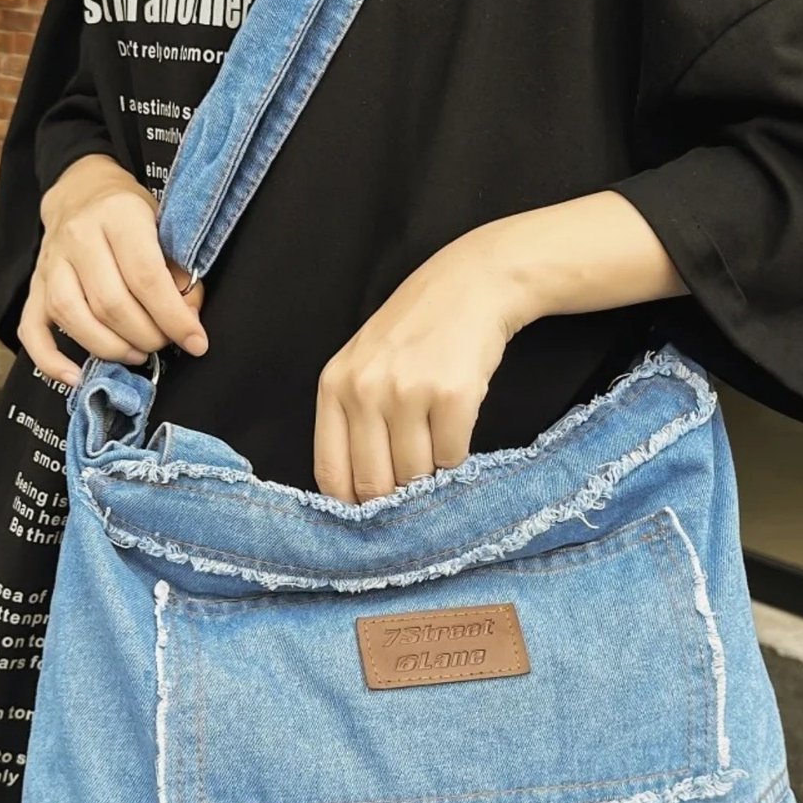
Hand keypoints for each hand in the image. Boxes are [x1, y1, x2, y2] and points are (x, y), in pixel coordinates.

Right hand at [18, 153, 207, 387]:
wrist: (82, 190)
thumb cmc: (131, 215)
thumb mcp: (165, 227)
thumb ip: (180, 272)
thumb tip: (188, 320)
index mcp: (118, 216)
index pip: (145, 277)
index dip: (173, 317)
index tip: (195, 341)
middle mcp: (79, 237)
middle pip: (111, 304)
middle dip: (146, 335)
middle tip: (164, 342)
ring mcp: (50, 263)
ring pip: (74, 317)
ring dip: (111, 348)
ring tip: (137, 352)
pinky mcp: (34, 285)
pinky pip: (31, 328)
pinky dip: (49, 360)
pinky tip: (75, 376)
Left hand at [313, 235, 523, 504]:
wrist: (470, 285)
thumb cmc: (415, 332)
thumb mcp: (364, 366)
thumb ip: (354, 420)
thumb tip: (361, 496)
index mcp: (335, 387)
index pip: (331, 473)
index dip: (352, 505)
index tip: (370, 517)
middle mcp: (365, 390)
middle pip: (373, 483)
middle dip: (394, 500)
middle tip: (412, 496)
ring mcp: (408, 392)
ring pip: (415, 475)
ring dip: (429, 476)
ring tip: (435, 447)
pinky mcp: (453, 395)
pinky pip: (452, 457)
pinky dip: (457, 457)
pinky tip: (457, 429)